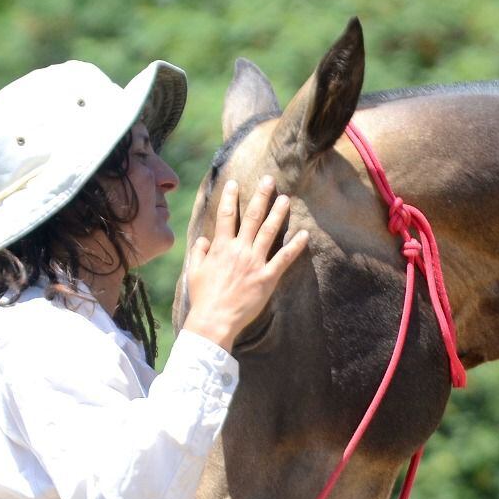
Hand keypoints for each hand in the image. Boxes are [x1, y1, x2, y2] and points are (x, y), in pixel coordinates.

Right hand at [182, 175, 308, 350]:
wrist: (213, 319)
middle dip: (260, 196)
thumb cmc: (203, 297)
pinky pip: (284, 258)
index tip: (234, 183)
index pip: (226, 216)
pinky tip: (304, 234)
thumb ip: (199, 252)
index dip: (231, 197)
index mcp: (220, 247)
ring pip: (269, 232)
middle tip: (269, 179)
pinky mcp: (267, 278)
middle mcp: (239, 250)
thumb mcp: (195, 271)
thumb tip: (203, 239)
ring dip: (278, 213)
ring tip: (286, 199)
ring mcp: (254, 262)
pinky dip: (295, 246)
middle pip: (252, 217)